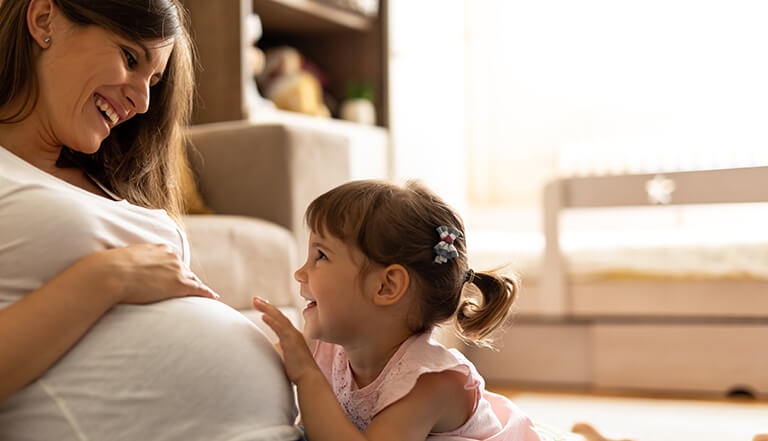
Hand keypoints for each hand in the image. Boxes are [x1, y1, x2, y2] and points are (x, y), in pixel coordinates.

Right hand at [79, 244, 218, 303]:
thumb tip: (106, 266)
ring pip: (191, 279)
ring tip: (204, 294)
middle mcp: (170, 256)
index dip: (173, 268)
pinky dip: (207, 293)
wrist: (109, 274)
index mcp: (157, 248)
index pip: (171, 259)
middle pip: (183, 269)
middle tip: (190, 287)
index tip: (174, 274)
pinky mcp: (179, 285)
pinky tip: (214, 298)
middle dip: (186, 278)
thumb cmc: (106, 269)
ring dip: (196, 287)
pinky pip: (198, 289)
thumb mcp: (117, 259)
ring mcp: (176, 270)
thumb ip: (122, 261)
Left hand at [252, 296, 317, 384]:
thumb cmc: (298, 371)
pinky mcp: (292, 342)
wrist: (309, 378)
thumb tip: (273, 346)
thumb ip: (280, 349)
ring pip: (279, 318)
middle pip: (279, 315)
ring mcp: (293, 336)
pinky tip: (264, 315)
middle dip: (266, 306)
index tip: (261, 305)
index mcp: (292, 336)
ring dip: (267, 309)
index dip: (271, 311)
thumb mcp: (286, 356)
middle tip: (255, 299)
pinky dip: (272, 321)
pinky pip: (280, 329)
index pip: (280, 320)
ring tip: (256, 302)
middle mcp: (294, 333)